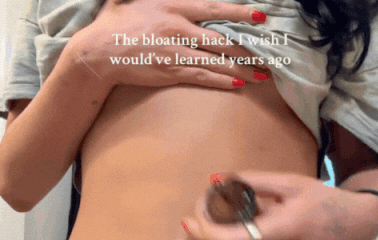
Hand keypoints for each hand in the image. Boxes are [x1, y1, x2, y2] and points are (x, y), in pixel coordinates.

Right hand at [67, 0, 269, 88]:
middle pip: (222, 39)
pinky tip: (238, 84)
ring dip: (242, 68)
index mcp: (173, 6)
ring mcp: (176, 51)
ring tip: (261, 76)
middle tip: (269, 55)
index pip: (215, 8)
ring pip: (217, 60)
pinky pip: (203, 76)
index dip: (240, 13)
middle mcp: (179, 28)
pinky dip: (221, 80)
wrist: (99, 52)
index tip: (260, 17)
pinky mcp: (171, 71)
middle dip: (248, 48)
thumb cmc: (115, 23)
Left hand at [181, 171, 377, 239]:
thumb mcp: (289, 182)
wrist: (357, 227)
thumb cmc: (323, 199)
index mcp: (289, 232)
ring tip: (213, 218)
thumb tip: (215, 180)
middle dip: (208, 237)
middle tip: (195, 217)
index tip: (188, 221)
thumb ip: (251, 182)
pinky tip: (236, 229)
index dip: (208, 234)